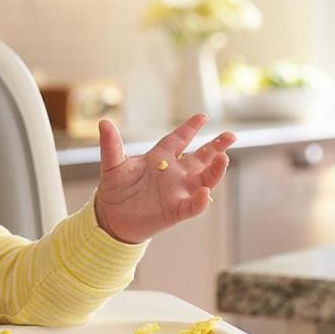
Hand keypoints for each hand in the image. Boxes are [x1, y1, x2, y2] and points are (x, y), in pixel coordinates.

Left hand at [93, 114, 235, 243]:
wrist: (111, 217)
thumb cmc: (114, 188)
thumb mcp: (112, 165)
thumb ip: (111, 145)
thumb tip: (103, 122)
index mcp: (160, 158)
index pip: (178, 140)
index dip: (190, 128)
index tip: (202, 116)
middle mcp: (174, 173)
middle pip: (200, 157)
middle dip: (216, 147)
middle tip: (231, 135)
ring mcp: (177, 192)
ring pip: (204, 179)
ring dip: (215, 170)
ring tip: (224, 158)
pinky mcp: (175, 211)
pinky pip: (193, 206)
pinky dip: (200, 201)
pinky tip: (204, 193)